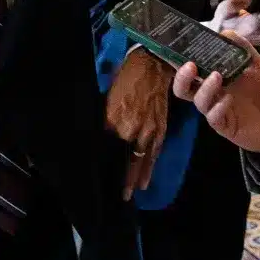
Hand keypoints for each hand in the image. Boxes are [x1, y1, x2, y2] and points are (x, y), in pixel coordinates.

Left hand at [106, 51, 172, 197]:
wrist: (153, 64)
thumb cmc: (125, 77)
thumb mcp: (107, 97)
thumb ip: (104, 119)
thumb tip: (100, 135)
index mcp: (114, 120)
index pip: (108, 149)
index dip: (105, 164)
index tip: (99, 178)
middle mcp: (131, 129)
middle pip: (126, 159)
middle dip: (123, 178)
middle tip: (120, 195)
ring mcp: (148, 130)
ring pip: (141, 160)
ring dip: (137, 177)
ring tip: (133, 192)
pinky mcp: (160, 128)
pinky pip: (154, 152)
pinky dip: (150, 166)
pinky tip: (147, 178)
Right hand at [172, 38, 259, 154]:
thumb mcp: (256, 63)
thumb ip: (242, 47)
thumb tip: (225, 32)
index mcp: (212, 78)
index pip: (190, 69)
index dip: (180, 60)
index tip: (179, 47)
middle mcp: (210, 94)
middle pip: (183, 89)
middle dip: (182, 77)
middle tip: (190, 65)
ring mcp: (216, 110)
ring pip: (198, 102)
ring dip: (205, 88)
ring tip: (217, 76)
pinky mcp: (225, 126)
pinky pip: (214, 118)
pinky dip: (218, 107)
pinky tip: (229, 99)